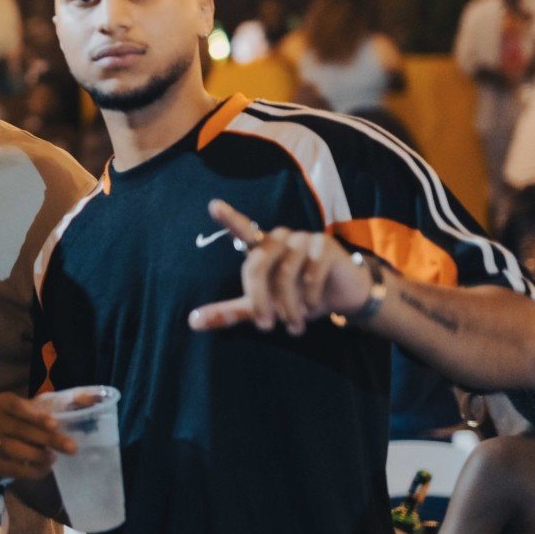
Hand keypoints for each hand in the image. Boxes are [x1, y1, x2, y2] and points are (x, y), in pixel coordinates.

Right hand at [0, 392, 79, 482]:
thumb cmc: (25, 420)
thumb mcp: (41, 407)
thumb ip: (68, 401)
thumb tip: (96, 397)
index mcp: (3, 402)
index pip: (17, 406)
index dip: (35, 415)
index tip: (54, 424)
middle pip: (20, 430)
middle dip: (47, 439)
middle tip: (71, 448)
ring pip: (13, 449)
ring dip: (37, 455)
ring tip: (54, 459)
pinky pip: (10, 468)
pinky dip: (29, 471)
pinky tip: (44, 469)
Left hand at [187, 199, 373, 335]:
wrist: (342, 298)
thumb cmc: (298, 297)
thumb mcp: (262, 307)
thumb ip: (229, 312)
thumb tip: (192, 321)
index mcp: (261, 248)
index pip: (242, 231)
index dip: (229, 218)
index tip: (213, 206)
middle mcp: (279, 238)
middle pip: (257, 266)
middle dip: (260, 301)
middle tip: (266, 327)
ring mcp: (302, 239)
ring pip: (285, 275)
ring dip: (288, 306)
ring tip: (294, 325)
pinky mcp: (325, 244)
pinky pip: (311, 274)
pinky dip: (310, 297)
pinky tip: (314, 307)